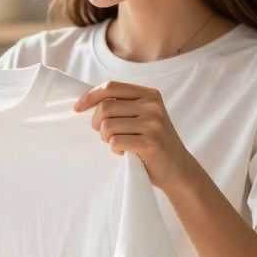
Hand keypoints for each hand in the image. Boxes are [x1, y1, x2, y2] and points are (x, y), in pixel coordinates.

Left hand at [73, 81, 195, 191]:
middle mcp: (152, 105)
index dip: (90, 97)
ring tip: (119, 144)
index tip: (78, 108)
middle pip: (105, 107)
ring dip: (106, 139)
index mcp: (149, 94)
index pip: (110, 87)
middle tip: (106, 135)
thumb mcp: (143, 117)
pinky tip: (126, 152)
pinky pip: (115, 142)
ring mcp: (153, 123)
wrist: (179, 169)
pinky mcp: (150, 142)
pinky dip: (115, 149)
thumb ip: (123, 106)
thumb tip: (87, 101)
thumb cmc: (153, 143)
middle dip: (97, 123)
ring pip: (107, 126)